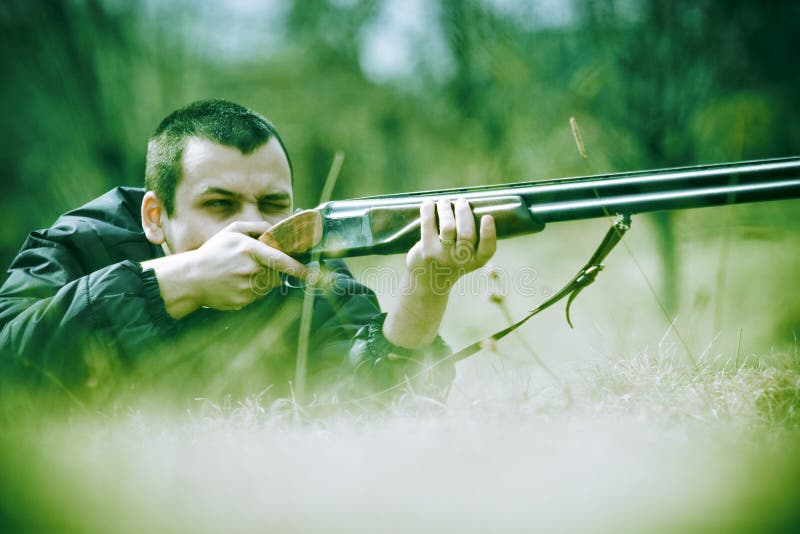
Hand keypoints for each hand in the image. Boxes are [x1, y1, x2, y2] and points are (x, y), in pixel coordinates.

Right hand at [142, 221, 308, 318]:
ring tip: (238, 275)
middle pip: (276, 275)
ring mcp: (246, 288)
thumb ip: (256, 226)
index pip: (281, 260)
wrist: (190, 278)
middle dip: (270, 271)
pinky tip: (233, 285)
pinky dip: (248, 292)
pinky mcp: (241, 302)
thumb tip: (275, 229)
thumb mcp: (231, 231)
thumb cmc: (212, 252)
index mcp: (250, 250)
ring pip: (266, 286)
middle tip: (249, 267)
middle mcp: (250, 270)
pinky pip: (255, 298)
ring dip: (259, 281)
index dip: (300, 268)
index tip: (314, 274)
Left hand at [382, 198, 495, 348]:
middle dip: (464, 212)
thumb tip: (466, 205)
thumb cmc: (450, 261)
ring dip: (446, 208)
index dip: (489, 233)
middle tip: (461, 201)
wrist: (427, 281)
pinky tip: (428, 204)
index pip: (487, 249)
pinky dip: (428, 211)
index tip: (488, 217)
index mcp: (476, 261)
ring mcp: (443, 257)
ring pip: (448, 227)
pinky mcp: (427, 251)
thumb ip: (471, 238)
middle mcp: (461, 261)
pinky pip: (428, 225)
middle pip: (467, 233)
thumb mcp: (466, 256)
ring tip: (444, 201)